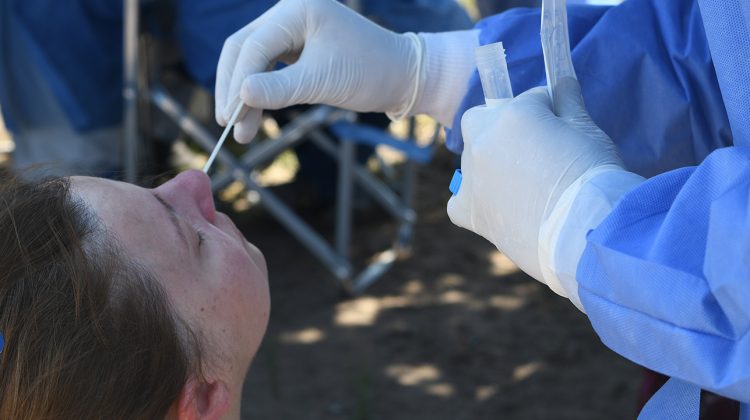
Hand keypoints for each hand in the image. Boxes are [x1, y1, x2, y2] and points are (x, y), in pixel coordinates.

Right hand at [215, 0, 422, 142]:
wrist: (403, 76)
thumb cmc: (370, 73)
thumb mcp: (323, 82)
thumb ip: (280, 89)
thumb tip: (240, 97)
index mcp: (298, 8)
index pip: (254, 45)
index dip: (238, 83)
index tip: (230, 118)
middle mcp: (290, 12)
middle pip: (244, 49)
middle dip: (234, 88)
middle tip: (228, 126)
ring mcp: (292, 29)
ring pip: (252, 60)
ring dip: (244, 94)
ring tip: (243, 131)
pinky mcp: (296, 47)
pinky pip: (267, 67)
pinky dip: (260, 91)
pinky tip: (254, 114)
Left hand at [447, 77, 623, 282]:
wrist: (587, 229)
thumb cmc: (593, 176)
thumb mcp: (587, 130)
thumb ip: (568, 102)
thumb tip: (562, 80)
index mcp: (514, 113)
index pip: (529, 101)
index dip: (548, 115)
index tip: (562, 131)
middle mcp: (484, 139)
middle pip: (482, 121)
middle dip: (501, 129)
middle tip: (532, 152)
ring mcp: (472, 175)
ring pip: (473, 161)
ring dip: (492, 166)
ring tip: (525, 190)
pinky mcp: (468, 210)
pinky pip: (460, 201)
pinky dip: (474, 203)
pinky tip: (498, 211)